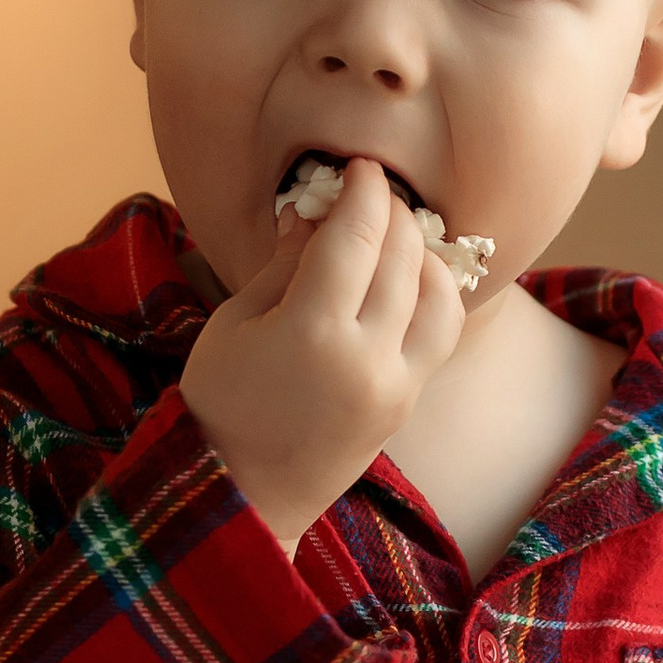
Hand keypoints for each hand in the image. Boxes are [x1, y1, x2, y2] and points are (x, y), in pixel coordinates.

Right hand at [181, 159, 466, 550]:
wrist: (246, 494)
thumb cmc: (221, 403)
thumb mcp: (235, 323)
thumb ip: (285, 264)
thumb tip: (316, 212)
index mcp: (312, 333)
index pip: (357, 237)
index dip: (363, 191)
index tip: (359, 167)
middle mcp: (367, 357)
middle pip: (401, 256)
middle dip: (391, 212)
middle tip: (370, 193)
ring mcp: (396, 383)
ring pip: (437, 292)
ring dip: (422, 250)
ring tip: (392, 234)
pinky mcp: (409, 399)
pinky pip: (441, 329)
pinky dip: (434, 291)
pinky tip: (409, 276)